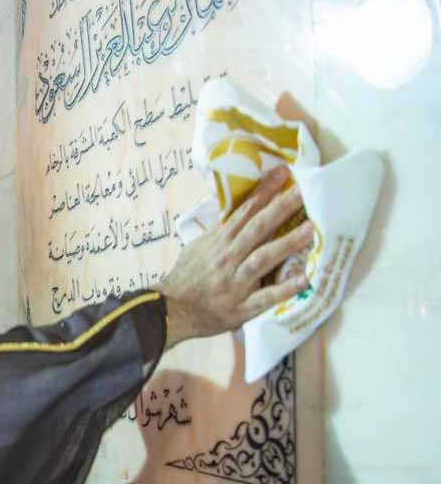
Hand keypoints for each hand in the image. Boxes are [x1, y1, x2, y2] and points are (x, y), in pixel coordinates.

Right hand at [156, 166, 313, 347]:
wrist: (171, 310)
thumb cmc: (186, 278)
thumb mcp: (198, 248)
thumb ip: (220, 232)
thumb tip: (237, 212)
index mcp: (218, 243)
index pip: (243, 212)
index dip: (263, 192)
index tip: (282, 173)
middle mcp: (227, 258)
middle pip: (256, 229)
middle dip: (280, 208)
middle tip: (303, 191)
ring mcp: (234, 283)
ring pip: (262, 258)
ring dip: (287, 244)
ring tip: (311, 230)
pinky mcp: (240, 308)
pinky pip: (265, 297)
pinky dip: (285, 289)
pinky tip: (305, 279)